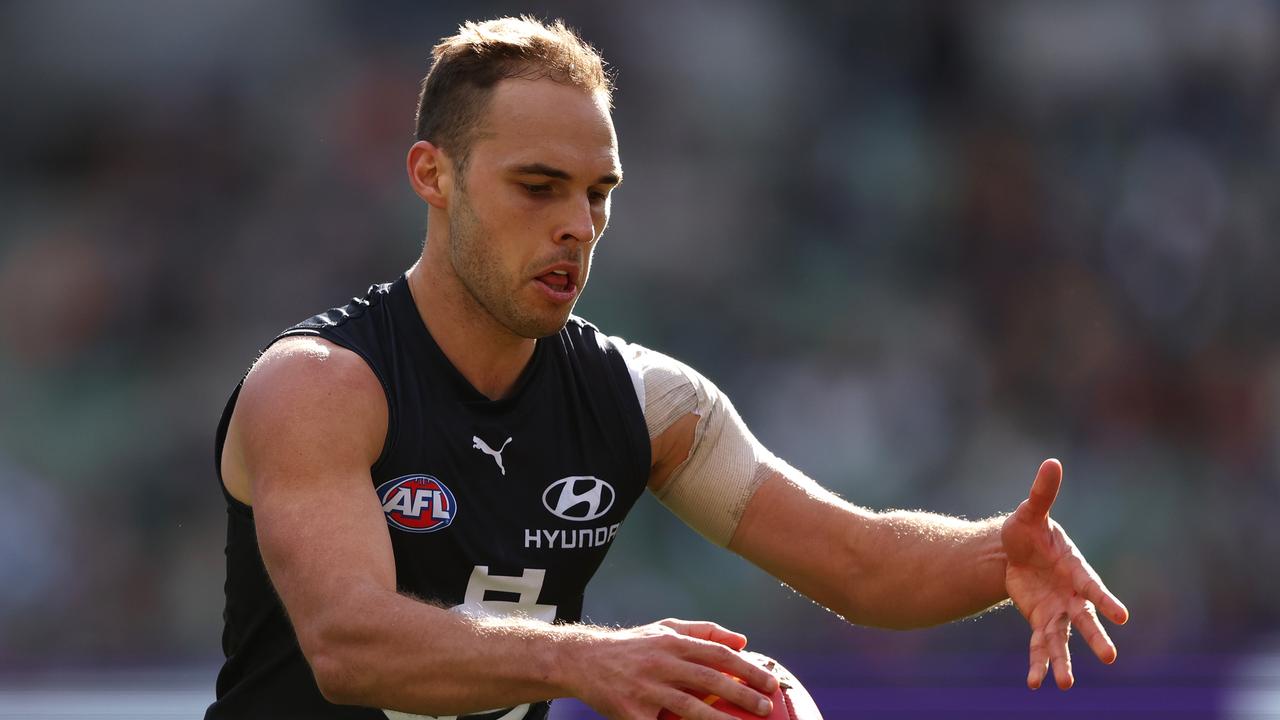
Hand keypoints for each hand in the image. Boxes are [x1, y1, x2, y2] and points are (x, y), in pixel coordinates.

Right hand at [568, 618, 778, 719]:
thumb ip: (704, 632)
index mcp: (673, 641)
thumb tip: (743, 641)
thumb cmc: (632, 646)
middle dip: (743, 695)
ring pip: (690, 708)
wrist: (583, 660)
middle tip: (767, 708)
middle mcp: (661, 662)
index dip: (747, 669)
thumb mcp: (665, 628)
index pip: (718, 654)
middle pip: (710, 679)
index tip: (771, 683)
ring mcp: (646, 689)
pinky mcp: (631, 712)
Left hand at [1002, 459, 1128, 689]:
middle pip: (1085, 619)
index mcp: (1075, 569)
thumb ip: (1042, 493)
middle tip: (1109, 656)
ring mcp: (1058, 611)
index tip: (1121, 615)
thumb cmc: (1028, 531)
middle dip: (1095, 637)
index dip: (1105, 599)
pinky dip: (1038, 663)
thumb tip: (1051, 462)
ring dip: (1064, 661)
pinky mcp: (1041, 621)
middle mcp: (1072, 595)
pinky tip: (1035, 684)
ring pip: (1064, 640)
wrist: (1011, 552)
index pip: (1093, 587)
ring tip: (1064, 684)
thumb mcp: (1030, 513)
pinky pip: (1041, 645)